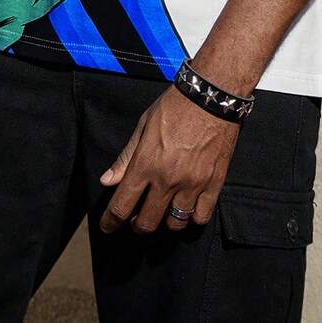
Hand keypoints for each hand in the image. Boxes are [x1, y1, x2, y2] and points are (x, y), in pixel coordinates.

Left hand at [97, 86, 239, 234]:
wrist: (211, 96)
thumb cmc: (175, 106)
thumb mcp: (144, 126)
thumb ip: (126, 157)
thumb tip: (107, 180)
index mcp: (145, 164)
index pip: (121, 206)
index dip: (111, 221)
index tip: (108, 226)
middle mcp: (167, 179)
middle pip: (147, 222)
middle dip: (137, 226)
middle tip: (136, 220)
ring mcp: (192, 184)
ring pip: (175, 223)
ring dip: (165, 222)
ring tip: (164, 212)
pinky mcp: (214, 183)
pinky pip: (202, 216)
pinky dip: (193, 217)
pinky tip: (189, 208)